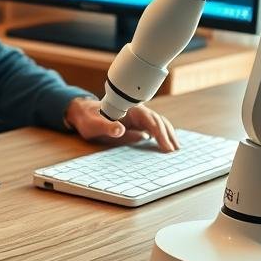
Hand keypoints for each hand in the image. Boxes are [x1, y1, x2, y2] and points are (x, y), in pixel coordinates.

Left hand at [64, 98, 179, 151]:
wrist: (84, 114)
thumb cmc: (89, 119)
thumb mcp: (94, 125)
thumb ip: (107, 126)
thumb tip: (120, 129)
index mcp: (128, 109)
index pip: (149, 119)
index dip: (159, 132)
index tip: (166, 146)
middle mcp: (136, 111)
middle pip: (157, 121)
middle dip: (167, 135)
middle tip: (173, 151)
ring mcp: (138, 117)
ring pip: (158, 124)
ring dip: (168, 135)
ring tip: (175, 149)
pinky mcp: (137, 124)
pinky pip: (153, 128)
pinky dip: (162, 136)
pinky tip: (167, 144)